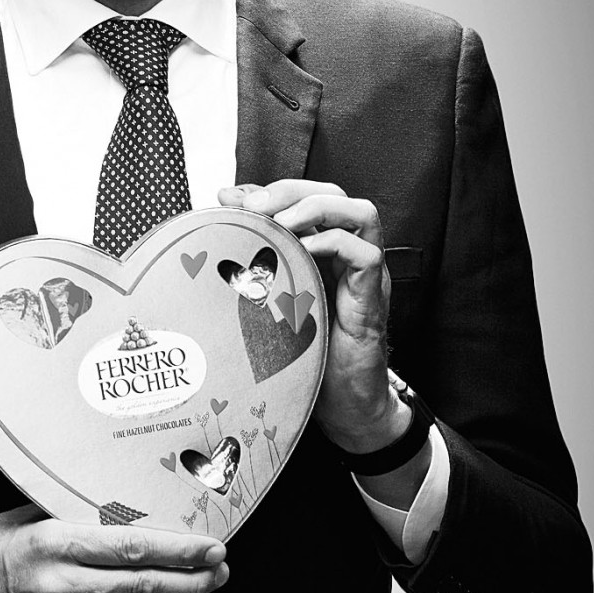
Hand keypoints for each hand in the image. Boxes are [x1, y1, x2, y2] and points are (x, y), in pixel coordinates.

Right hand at [0, 505, 229, 592]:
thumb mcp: (26, 517)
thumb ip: (76, 516)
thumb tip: (127, 505)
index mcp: (49, 546)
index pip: (128, 549)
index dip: (177, 551)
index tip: (209, 546)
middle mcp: (58, 588)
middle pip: (141, 587)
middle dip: (190, 579)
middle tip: (220, 568)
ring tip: (205, 582)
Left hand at [219, 179, 407, 454]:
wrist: (341, 404)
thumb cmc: (307, 353)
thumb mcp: (271, 300)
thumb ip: (254, 263)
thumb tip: (221, 233)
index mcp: (326, 251)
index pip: (308, 195)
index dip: (272, 189)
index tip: (230, 198)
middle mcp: (351, 254)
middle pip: (335, 194)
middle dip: (292, 190)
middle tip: (255, 205)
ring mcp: (366, 275)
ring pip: (363, 213)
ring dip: (317, 208)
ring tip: (281, 222)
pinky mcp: (373, 298)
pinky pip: (366, 254)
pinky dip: (333, 243)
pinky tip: (303, 251)